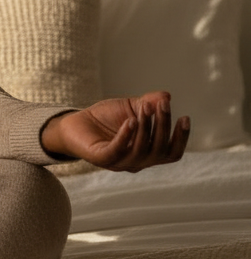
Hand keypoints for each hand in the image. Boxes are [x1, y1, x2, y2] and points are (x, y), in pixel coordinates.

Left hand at [41, 91, 189, 172]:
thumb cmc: (105, 118)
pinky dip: (126, 135)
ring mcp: (119, 163)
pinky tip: (130, 120)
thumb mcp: (130, 108)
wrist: (74, 123)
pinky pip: (117, 150)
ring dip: (146, 128)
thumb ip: (148, 104)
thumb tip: (166, 95)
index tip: (185, 117)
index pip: (171, 153)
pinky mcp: (101, 158)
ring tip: (145, 108)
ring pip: (140, 150)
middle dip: (163, 126)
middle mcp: (136, 162)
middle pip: (158, 150)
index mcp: (147, 153)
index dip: (181, 138)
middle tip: (162, 105)